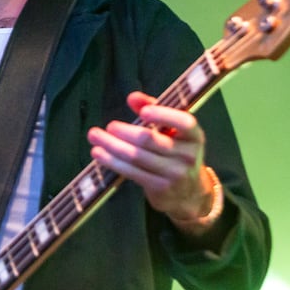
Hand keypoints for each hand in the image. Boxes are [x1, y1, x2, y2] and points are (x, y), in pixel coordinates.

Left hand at [87, 91, 212, 224]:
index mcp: (194, 135)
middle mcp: (187, 154)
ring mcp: (174, 173)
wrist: (189, 192)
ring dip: (112, 145)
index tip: (143, 113)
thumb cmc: (177, 152)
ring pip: (136, 157)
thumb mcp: (173, 130)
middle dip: (125, 131)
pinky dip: (113, 161)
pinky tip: (99, 154)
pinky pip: (132, 172)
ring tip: (95, 137)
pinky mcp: (160, 188)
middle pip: (150, 140)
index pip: (183, 122)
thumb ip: (154, 109)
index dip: (163, 116)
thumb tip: (133, 97)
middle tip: (110, 126)